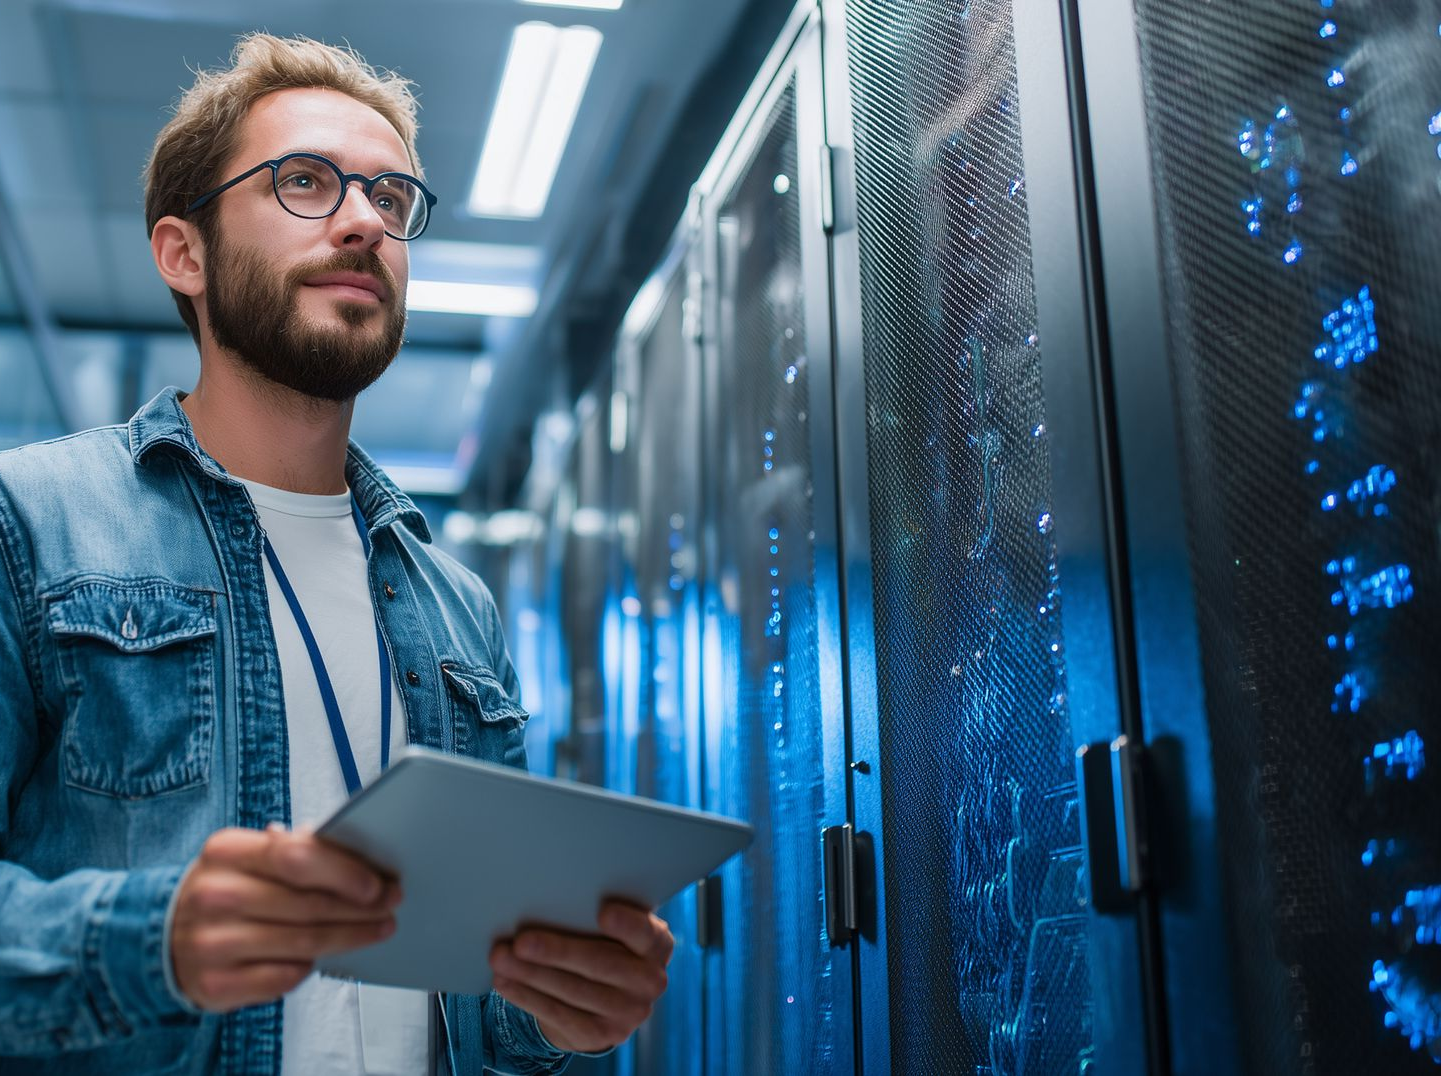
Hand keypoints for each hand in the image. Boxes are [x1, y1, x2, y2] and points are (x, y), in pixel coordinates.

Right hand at [170, 826, 400, 1011]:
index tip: (378, 882)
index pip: (295, 856)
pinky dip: (310, 966)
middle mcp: (215, 895)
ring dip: (350, 937)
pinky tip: (326, 956)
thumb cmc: (223, 890)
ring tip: (377, 929)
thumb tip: (354, 854)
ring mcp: (211, 942)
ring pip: (303, 942)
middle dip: (360, 907)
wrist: (160, 938)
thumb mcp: (246, 856)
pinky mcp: (215, 984)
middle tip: (389, 905)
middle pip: (307, 904)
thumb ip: (294, 850)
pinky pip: (283, 976)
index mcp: (226, 851)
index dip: (344, 870)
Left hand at [489, 901, 674, 1053]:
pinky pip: (559, 1014)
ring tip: (501, 958)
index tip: (603, 912)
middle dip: (557, 952)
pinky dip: (527, 996)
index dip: (626, 924)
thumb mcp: (611, 927)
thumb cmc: (603, 942)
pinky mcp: (601, 1035)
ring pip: (573, 991)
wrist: (607, 994)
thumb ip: (594, 913)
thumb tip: (548, 897)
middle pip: (600, 965)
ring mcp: (628, 1013)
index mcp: (657, 944)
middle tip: (521, 941)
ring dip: (531, 974)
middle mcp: (650, 981)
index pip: (645, 932)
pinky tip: (505, 982)